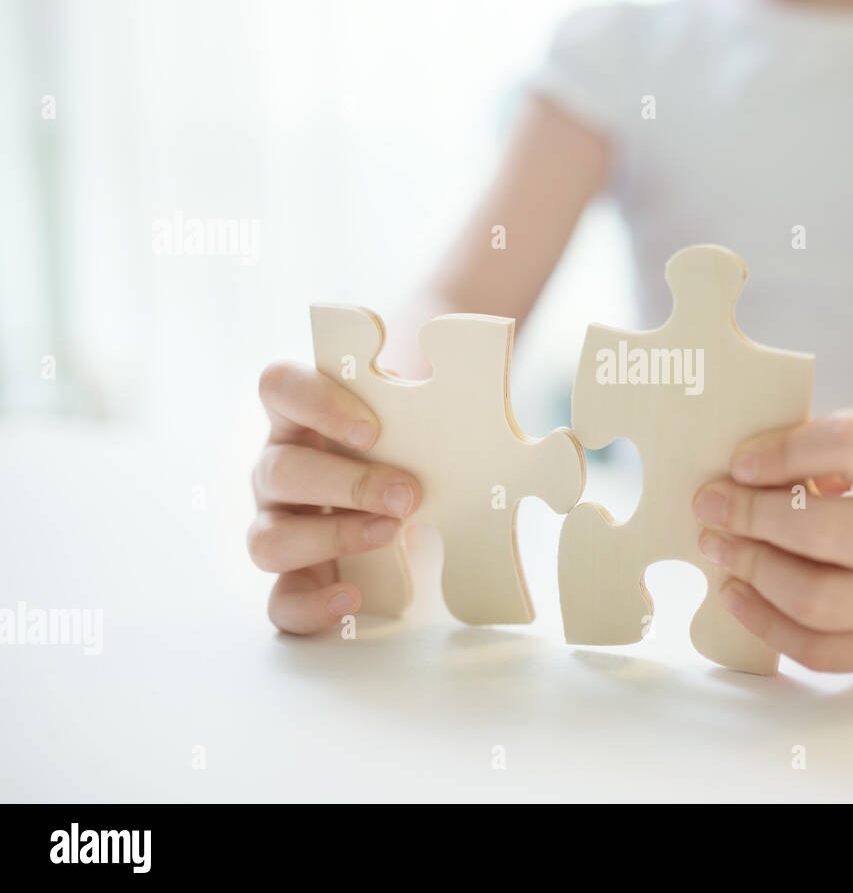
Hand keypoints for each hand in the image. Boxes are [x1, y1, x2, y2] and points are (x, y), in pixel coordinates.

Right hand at [249, 362, 421, 632]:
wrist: (423, 508)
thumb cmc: (411, 448)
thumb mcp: (422, 413)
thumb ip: (435, 381)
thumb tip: (490, 339)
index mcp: (301, 418)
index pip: (279, 387)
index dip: (315, 402)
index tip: (370, 429)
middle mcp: (279, 471)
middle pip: (279, 470)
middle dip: (347, 483)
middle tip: (406, 494)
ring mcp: (279, 526)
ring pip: (269, 540)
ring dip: (332, 537)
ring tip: (390, 533)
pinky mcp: (294, 579)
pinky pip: (281, 603)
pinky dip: (312, 606)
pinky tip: (352, 597)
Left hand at [692, 410, 852, 672]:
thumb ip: (832, 458)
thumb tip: (741, 474)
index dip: (787, 450)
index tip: (740, 461)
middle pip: (826, 531)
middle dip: (752, 516)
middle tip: (709, 503)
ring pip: (817, 599)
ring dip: (753, 570)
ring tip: (719, 547)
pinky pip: (821, 650)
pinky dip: (766, 625)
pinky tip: (736, 594)